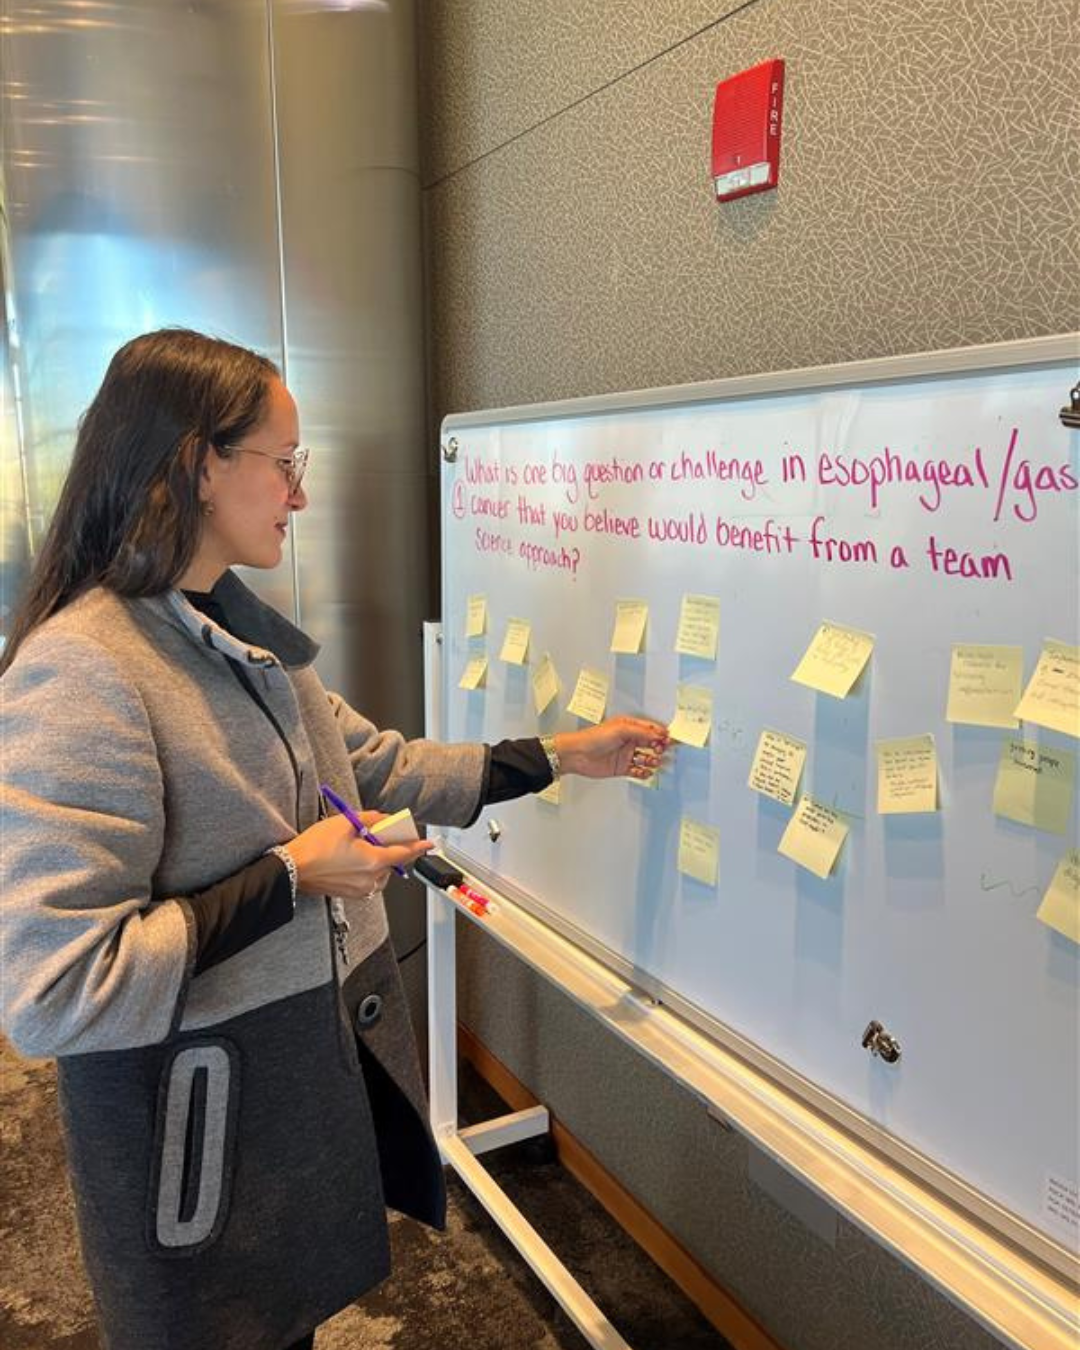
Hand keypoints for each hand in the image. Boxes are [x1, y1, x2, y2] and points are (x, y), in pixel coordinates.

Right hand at [283, 812, 433, 899]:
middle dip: (387, 848)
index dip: (418, 847)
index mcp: (373, 861)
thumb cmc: (315, 847)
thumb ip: (372, 819)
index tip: (428, 844)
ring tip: (357, 847)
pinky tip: (350, 860)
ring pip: (380, 873)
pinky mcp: (350, 894)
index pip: (404, 854)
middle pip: (391, 862)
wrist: (292, 869)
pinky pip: (368, 881)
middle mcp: (370, 879)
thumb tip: (385, 820)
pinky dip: (366, 870)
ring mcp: (360, 890)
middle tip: (373, 835)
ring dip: (376, 860)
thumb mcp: (345, 823)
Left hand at [554, 717, 670, 780]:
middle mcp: (629, 740)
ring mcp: (626, 755)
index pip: (651, 730)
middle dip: (660, 747)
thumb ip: (642, 732)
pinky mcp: (622, 768)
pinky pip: (637, 771)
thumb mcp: (620, 729)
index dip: (661, 734)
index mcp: (629, 727)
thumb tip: (659, 734)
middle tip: (661, 751)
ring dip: (653, 761)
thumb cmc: (594, 737)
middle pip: (651, 744)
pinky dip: (643, 773)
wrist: (577, 754)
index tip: (670, 740)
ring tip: (654, 762)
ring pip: (646, 759)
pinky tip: (645, 773)